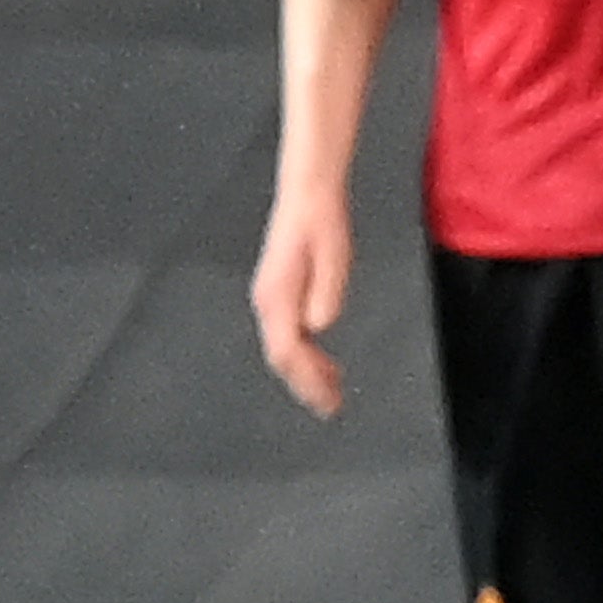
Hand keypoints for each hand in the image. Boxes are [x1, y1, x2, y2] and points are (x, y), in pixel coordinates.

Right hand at [253, 181, 350, 415]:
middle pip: (283, 357)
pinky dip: (307, 355)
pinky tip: (325, 362)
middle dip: (307, 385)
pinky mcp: (280, 293)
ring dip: (308, 373)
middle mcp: (268, 300)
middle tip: (331, 407)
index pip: (287, 352)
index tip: (327, 400)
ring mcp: (271, 298)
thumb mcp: (334, 256)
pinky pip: (289, 335)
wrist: (309, 195)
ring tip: (332, 390)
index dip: (307, 381)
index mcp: (278, 295)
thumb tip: (320, 325)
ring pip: (285, 349)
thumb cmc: (322, 222)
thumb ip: (327, 292)